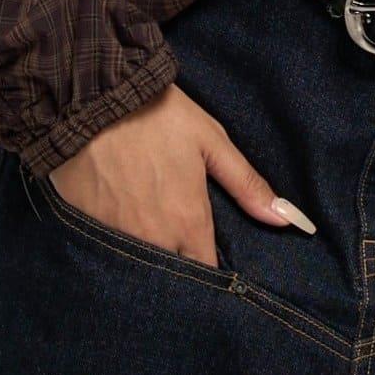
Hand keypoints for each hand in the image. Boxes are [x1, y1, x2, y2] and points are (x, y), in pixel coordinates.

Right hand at [50, 82, 315, 264]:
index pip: (207, 272)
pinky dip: (118, 251)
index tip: (217, 270)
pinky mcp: (86, 229)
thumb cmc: (157, 116)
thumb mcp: (210, 141)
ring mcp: (116, 238)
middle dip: (181, 275)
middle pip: (173, 275)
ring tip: (156, 247)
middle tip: (185, 257)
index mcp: (189, 223)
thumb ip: (246, 185)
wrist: (91, 98)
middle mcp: (154, 240)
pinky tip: (122, 232)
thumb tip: (288, 220)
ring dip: (150, 264)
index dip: (213, 275)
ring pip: (140, 269)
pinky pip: (108, 254)